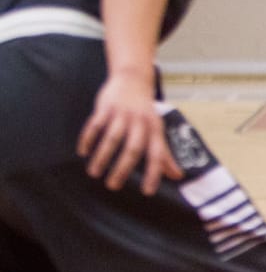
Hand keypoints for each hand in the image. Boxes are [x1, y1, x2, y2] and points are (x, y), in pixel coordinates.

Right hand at [78, 69, 180, 193]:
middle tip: (112, 186)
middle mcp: (140, 123)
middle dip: (122, 169)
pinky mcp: (106, 107)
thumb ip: (164, 153)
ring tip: (94, 173)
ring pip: (112, 139)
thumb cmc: (146, 112)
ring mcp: (122, 114)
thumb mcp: (157, 130)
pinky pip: (95, 125)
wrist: (133, 79)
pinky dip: (88, 139)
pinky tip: (83, 152)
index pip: (157, 155)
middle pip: (132, 149)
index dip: (153, 173)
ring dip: (102, 157)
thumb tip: (177, 176)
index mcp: (155, 130)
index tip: (147, 192)